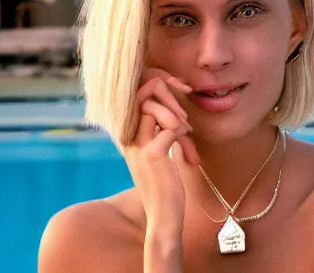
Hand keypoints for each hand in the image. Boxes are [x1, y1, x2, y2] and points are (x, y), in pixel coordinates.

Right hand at [121, 68, 198, 233]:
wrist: (164, 216)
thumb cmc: (164, 186)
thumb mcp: (156, 156)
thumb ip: (156, 134)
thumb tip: (169, 113)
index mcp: (127, 139)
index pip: (134, 101)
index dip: (153, 96)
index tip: (173, 107)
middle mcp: (128, 139)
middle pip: (141, 99)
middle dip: (166, 101)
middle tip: (182, 118)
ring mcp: (139, 146)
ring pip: (152, 107)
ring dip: (174, 114)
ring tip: (185, 129)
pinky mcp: (153, 154)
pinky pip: (171, 127)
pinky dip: (182, 130)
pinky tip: (186, 143)